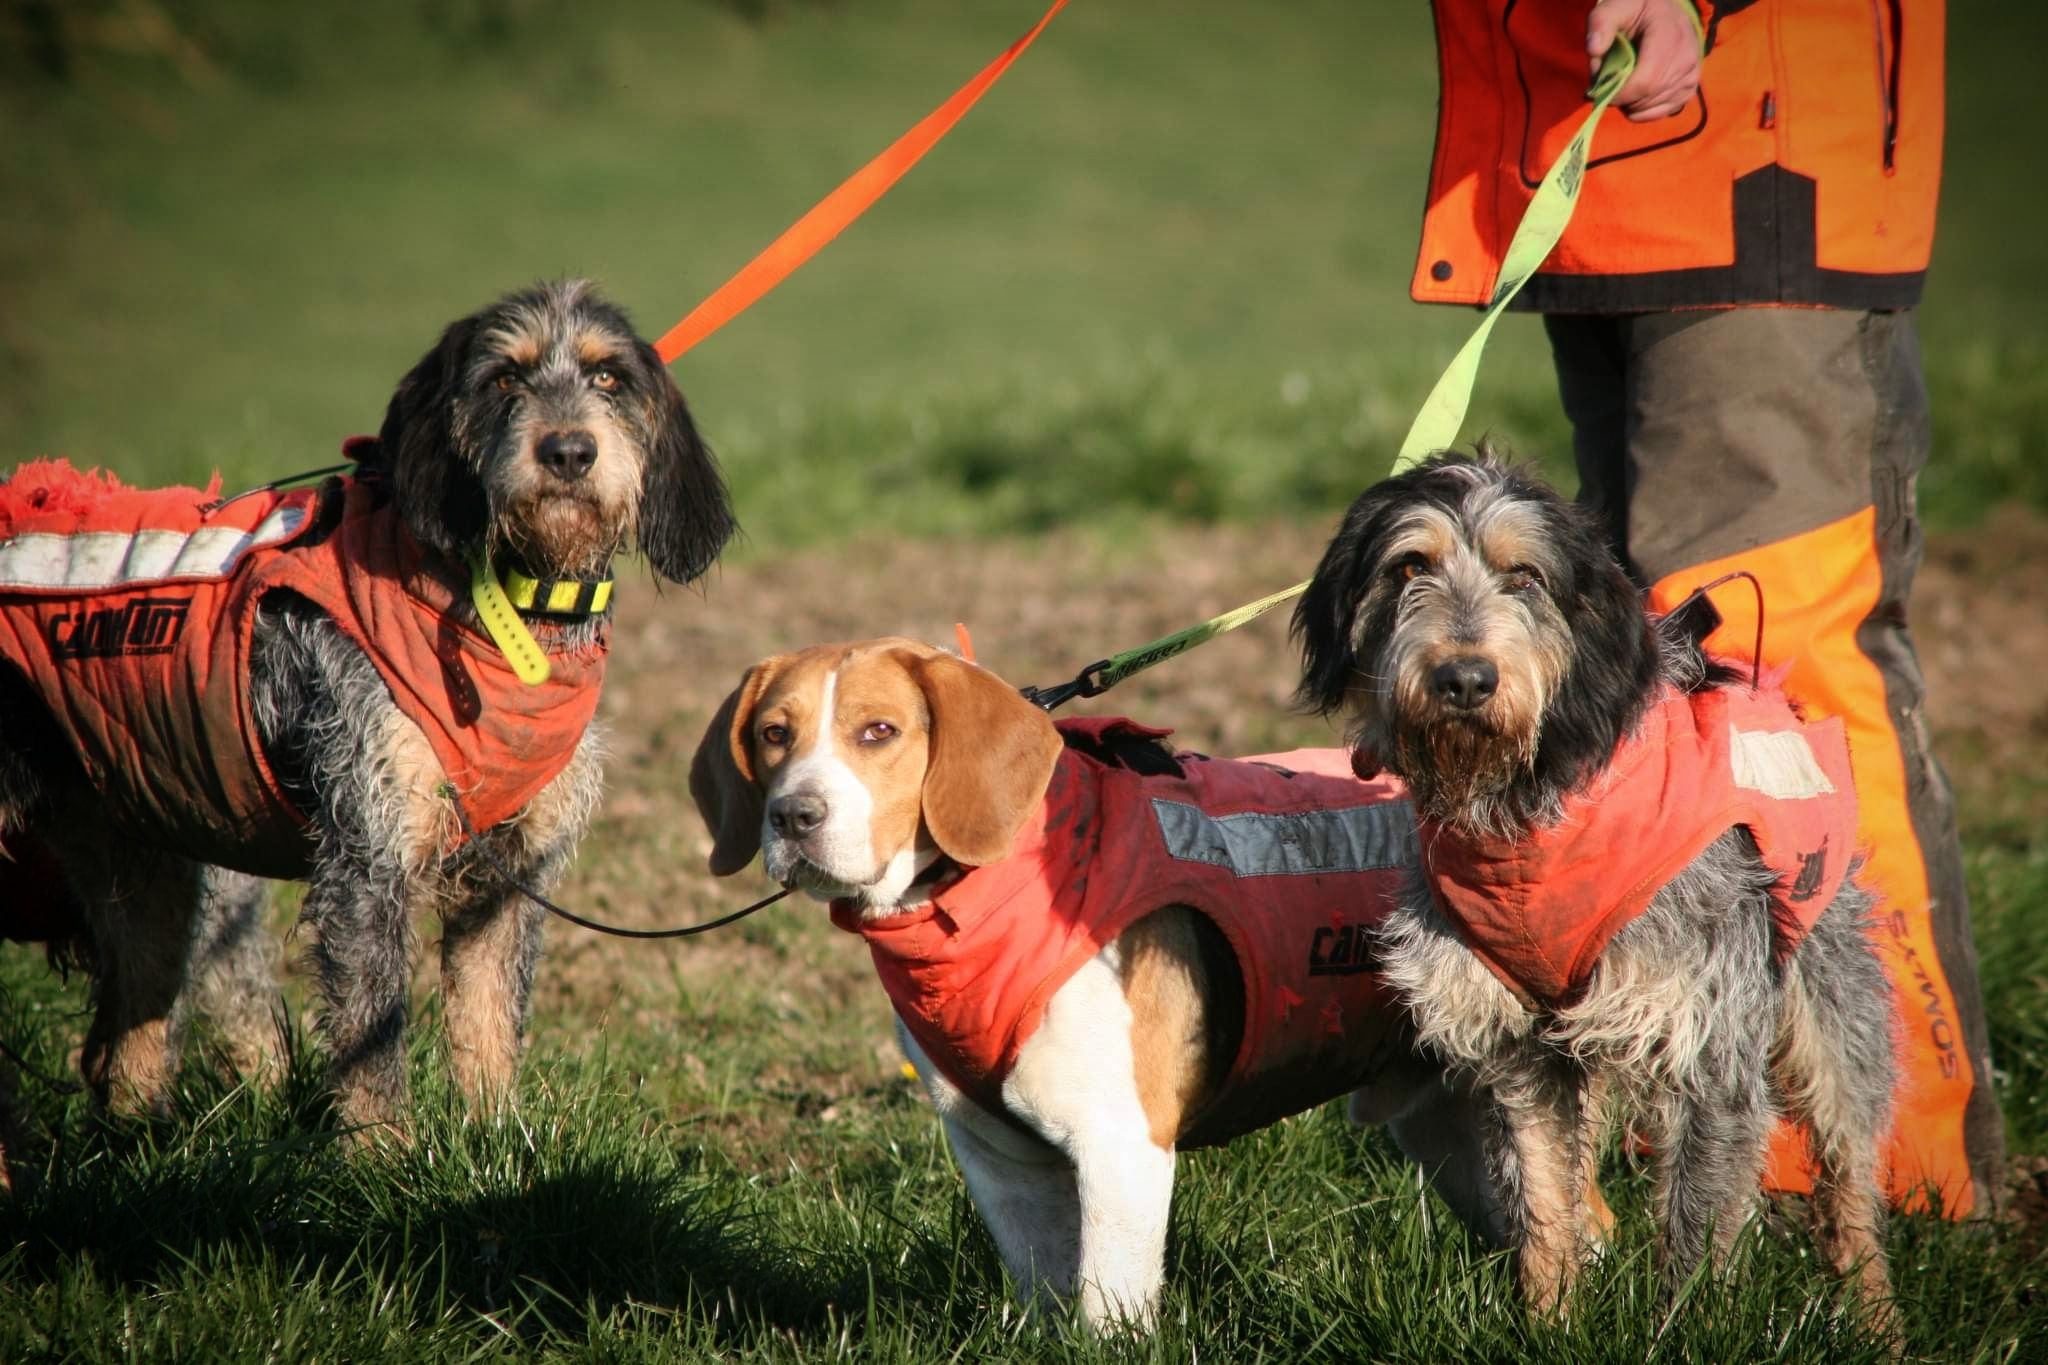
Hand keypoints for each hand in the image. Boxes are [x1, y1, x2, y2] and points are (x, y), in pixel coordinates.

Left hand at [1587, 0, 1701, 121]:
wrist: (1666, 12)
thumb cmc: (1637, 11)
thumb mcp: (1615, 8)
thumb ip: (1601, 24)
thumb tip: (1594, 50)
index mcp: (1669, 36)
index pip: (1645, 81)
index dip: (1618, 93)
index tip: (1599, 88)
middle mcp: (1686, 58)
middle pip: (1646, 97)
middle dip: (1620, 97)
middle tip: (1608, 82)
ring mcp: (1690, 76)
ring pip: (1651, 108)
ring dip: (1629, 104)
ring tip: (1623, 83)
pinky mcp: (1689, 89)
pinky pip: (1661, 113)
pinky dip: (1642, 110)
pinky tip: (1635, 94)